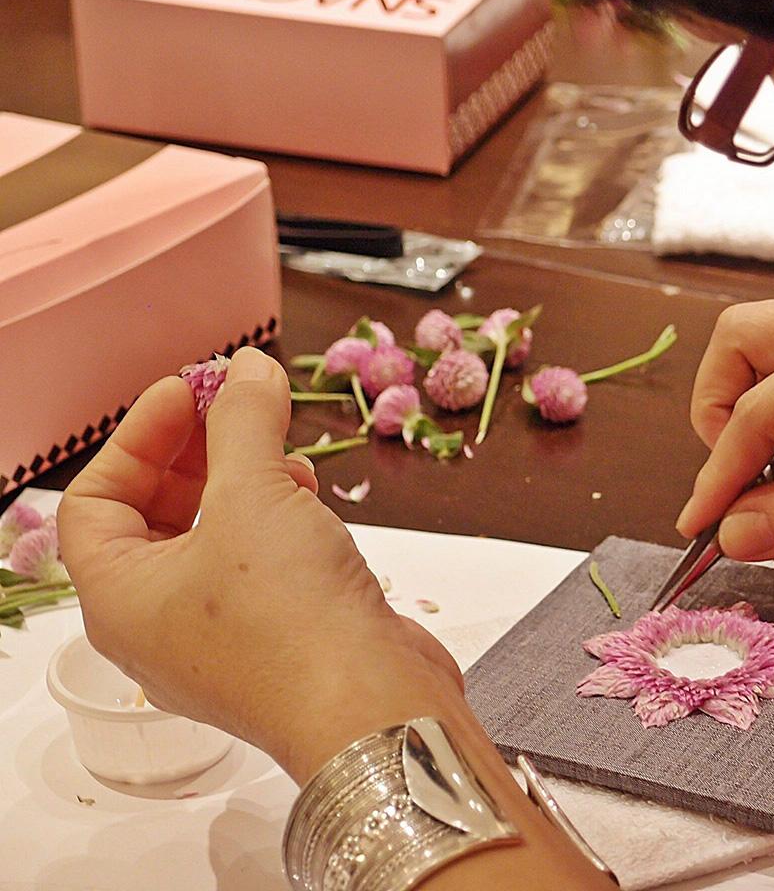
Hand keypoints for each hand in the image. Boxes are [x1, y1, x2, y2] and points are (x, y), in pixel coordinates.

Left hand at [59, 348, 462, 781]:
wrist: (373, 709)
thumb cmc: (291, 618)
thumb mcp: (255, 496)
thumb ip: (243, 421)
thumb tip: (248, 369)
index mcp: (120, 600)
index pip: (95, 500)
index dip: (140, 435)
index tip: (192, 389)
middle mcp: (159, 626)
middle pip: (153, 519)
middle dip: (195, 454)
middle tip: (236, 405)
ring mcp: (220, 641)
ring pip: (211, 542)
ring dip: (240, 484)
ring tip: (281, 453)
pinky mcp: (277, 644)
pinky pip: (257, 569)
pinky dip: (275, 523)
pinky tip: (310, 500)